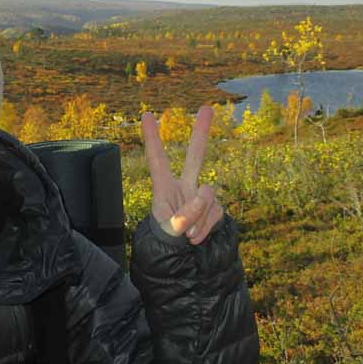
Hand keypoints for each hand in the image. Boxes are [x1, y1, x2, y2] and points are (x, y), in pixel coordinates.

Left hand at [141, 106, 224, 244]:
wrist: (184, 256)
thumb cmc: (167, 239)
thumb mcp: (169, 230)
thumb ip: (183, 217)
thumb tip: (202, 199)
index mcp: (164, 187)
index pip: (157, 159)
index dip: (152, 138)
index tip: (146, 114)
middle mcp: (184, 186)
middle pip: (195, 156)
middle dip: (201, 133)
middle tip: (207, 107)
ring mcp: (202, 196)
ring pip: (207, 196)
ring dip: (198, 219)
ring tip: (187, 235)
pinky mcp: (216, 208)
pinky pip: (216, 213)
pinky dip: (206, 228)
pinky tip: (196, 238)